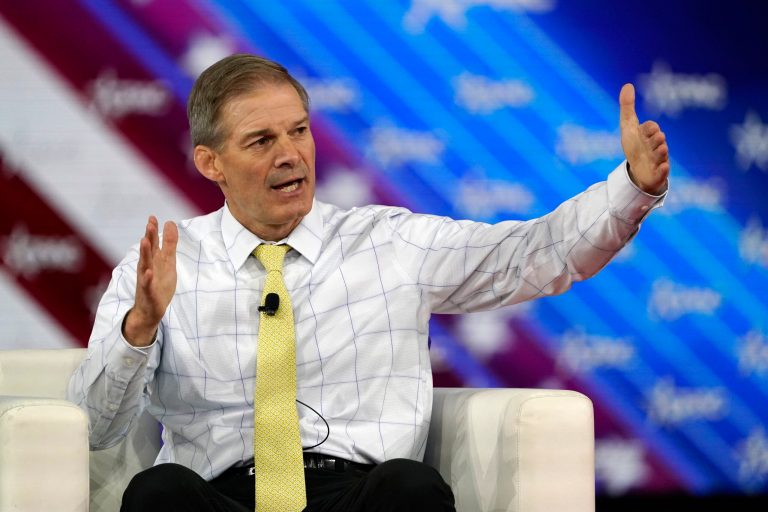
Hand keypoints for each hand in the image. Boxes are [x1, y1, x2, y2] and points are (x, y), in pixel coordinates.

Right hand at [123, 216, 177, 346]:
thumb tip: (170, 223)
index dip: (152, 231)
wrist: (150, 309)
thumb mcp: (168, 262)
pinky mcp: (149, 292)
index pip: (152, 243)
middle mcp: (147, 267)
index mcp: (153, 260)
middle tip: (150, 223)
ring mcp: (146, 280)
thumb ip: (169, 243)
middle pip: (148, 250)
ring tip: (144, 241)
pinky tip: (148, 271)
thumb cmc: (159, 283)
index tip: (153, 217)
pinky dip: (147, 278)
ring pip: (145, 264)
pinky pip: (147, 284)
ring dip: (144, 253)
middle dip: (149, 237)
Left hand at [619, 83, 669, 194]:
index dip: (648, 127)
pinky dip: (664, 169)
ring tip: (661, 148)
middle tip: (657, 137)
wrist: (638, 170)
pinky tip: (664, 167)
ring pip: (662, 154)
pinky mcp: (658, 173)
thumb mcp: (628, 127)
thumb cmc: (634, 145)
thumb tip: (627, 85)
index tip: (647, 128)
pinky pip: (663, 171)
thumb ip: (627, 107)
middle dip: (657, 138)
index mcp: (648, 134)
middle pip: (658, 140)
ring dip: (662, 151)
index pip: (650, 127)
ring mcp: (657, 159)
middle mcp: (655, 146)